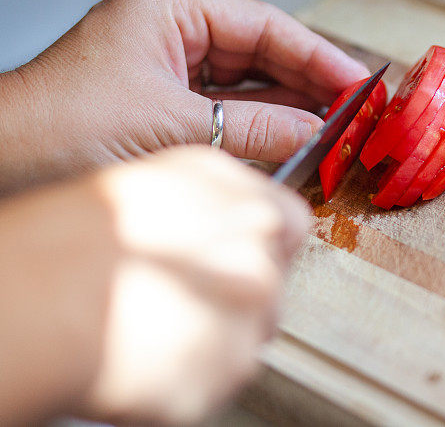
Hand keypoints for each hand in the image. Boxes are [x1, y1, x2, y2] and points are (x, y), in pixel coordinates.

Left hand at [0, 0, 367, 192]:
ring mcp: (169, 72)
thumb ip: (254, 129)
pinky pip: (227, 114)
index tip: (354, 81)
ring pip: (247, 87)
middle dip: (307, 83)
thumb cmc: (61, 126)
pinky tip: (292, 143)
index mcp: (169, 10)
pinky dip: (259, 130)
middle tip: (352, 109)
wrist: (3, 166)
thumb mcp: (173, 125)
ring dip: (288, 110)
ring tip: (333, 128)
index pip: (264, 26)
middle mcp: (172, 35)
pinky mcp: (165, 108)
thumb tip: (314, 132)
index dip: (316, 55)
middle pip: (260, 54)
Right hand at [0, 146, 308, 424]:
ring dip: (216, 333)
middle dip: (235, 291)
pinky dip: (192, 372)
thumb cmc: (81, 234)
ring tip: (157, 324)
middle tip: (180, 293)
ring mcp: (249, 322)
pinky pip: (220, 376)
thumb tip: (243, 216)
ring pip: (249, 334)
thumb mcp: (165, 178)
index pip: (290, 224)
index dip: (262, 239)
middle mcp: (262, 259)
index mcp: (250, 206)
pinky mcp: (227, 375)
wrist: (45, 297)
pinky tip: (150, 353)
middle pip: (271, 284)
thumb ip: (222, 195)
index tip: (237, 252)